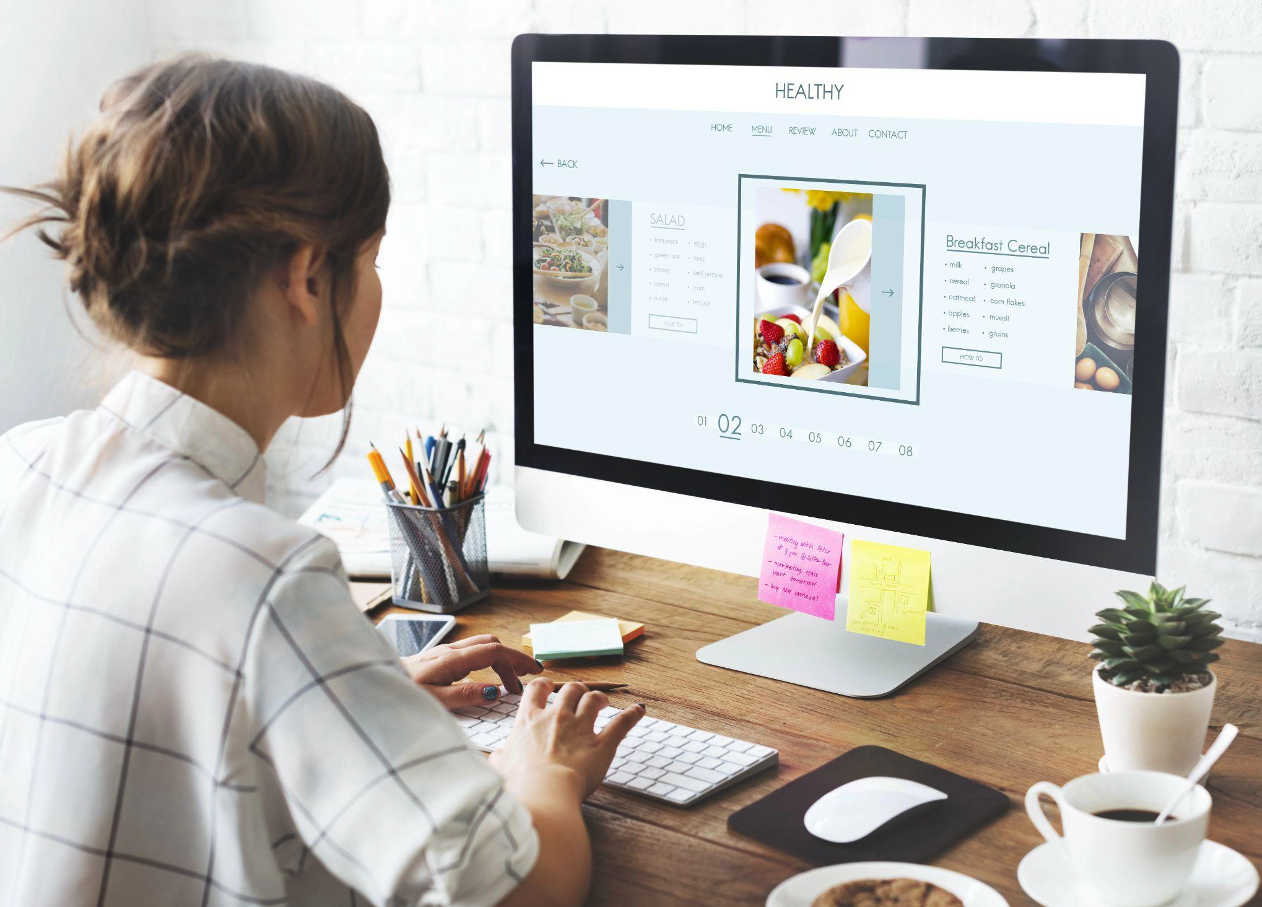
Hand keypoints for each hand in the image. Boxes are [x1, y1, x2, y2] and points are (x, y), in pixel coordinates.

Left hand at [402, 634, 541, 709]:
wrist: (376, 684)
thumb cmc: (402, 694)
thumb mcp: (434, 701)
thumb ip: (465, 695)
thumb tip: (495, 691)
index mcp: (452, 660)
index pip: (494, 651)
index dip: (517, 659)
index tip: (534, 671)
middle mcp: (450, 651)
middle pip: (491, 645)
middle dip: (512, 660)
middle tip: (522, 683)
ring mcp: (444, 652)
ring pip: (482, 646)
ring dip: (500, 661)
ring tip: (508, 685)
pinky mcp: (439, 657)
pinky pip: (471, 653)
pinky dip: (487, 662)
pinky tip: (485, 680)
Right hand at [490, 678, 644, 801]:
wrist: (543, 793)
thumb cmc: (519, 784)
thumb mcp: (500, 768)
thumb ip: (500, 759)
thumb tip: (495, 758)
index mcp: (529, 720)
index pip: (537, 689)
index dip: (545, 685)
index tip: (549, 687)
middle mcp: (556, 717)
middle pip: (570, 689)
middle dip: (576, 690)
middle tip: (579, 697)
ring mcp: (581, 728)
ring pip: (593, 699)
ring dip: (599, 698)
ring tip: (603, 702)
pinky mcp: (602, 744)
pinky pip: (621, 723)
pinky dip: (632, 715)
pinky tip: (639, 710)